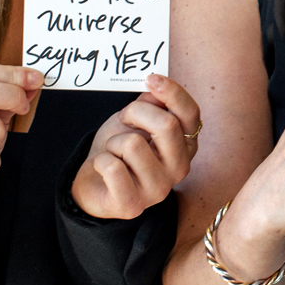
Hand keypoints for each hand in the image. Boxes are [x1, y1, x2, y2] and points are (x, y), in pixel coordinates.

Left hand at [72, 74, 202, 219]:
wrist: (94, 182)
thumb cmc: (119, 149)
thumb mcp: (136, 120)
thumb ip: (151, 104)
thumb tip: (157, 85)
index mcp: (186, 146)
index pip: (190, 114)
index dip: (173, 92)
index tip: (151, 78)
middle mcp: (179, 169)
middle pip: (166, 125)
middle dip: (135, 113)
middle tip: (125, 121)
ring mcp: (158, 190)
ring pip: (132, 144)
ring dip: (114, 142)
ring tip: (115, 153)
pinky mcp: (132, 205)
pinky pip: (111, 167)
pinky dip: (100, 161)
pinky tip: (104, 169)